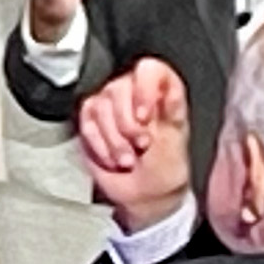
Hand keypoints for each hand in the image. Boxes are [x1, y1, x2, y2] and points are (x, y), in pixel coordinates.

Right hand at [75, 56, 191, 227]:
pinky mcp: (91, 120)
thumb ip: (173, 110)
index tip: (144, 116)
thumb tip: (169, 92)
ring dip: (114, 140)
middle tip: (141, 145)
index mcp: (160, 90)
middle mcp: (134, 91)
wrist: (146, 194)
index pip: (148, 69)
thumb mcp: (177, 140)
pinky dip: (98, 145)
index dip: (143, 89)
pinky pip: (86, 122)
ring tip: (128, 159)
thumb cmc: (166, 167)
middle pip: (118, 88)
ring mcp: (110, 104)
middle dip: (127, 125)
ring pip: (100, 106)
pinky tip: (112, 157)